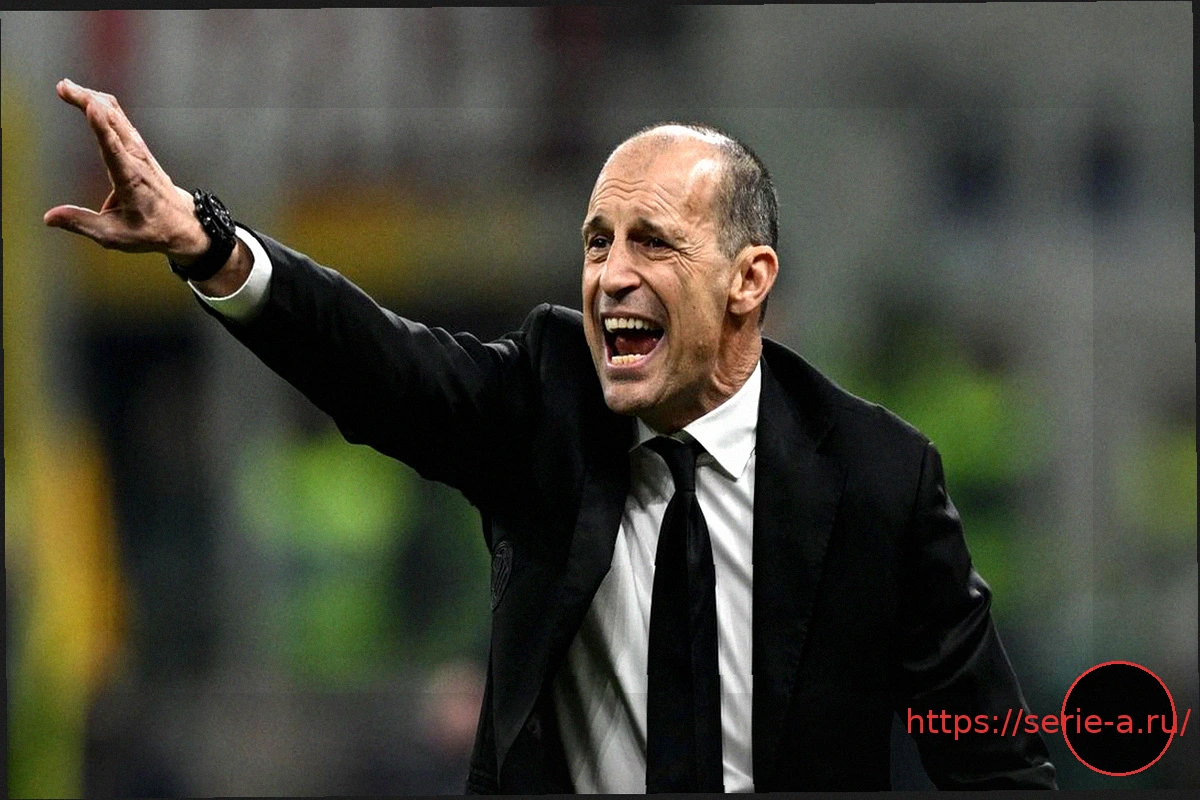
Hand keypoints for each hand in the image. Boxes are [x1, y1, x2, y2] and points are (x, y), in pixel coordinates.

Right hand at [43, 79, 209, 264]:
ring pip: (118, 117)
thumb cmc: (152, 231)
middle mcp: (137, 161)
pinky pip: (122, 122)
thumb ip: (81, 223)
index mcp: (131, 180)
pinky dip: (104, 107)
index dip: (102, 127)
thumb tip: (50, 217)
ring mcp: (141, 153)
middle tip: (62, 87)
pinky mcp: (140, 151)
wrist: (184, 226)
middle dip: (88, 101)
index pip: (114, 149)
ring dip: (93, 99)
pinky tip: (91, 98)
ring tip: (68, 87)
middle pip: (114, 123)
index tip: (91, 106)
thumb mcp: (115, 235)